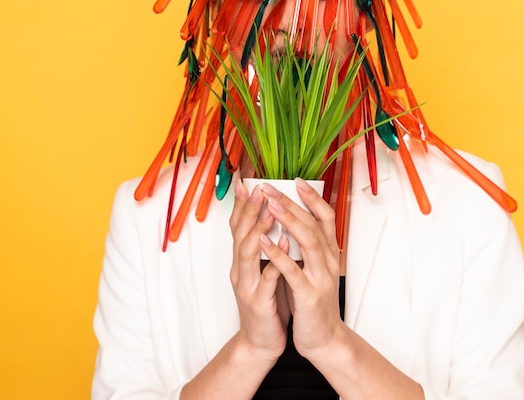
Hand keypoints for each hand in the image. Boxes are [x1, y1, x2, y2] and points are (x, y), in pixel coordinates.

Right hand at [229, 179, 289, 363]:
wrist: (261, 342)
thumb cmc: (267, 302)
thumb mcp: (262, 270)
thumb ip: (264, 247)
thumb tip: (273, 218)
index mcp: (242, 260)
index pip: (239, 226)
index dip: (242, 204)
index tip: (247, 181)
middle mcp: (240, 269)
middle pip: (240, 233)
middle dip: (250, 209)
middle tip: (259, 187)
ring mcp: (247, 285)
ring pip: (249, 252)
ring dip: (259, 228)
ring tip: (271, 208)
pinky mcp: (258, 302)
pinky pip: (268, 278)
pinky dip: (275, 259)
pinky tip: (285, 243)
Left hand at [259, 178, 343, 360]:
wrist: (324, 339)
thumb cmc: (313, 301)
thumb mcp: (314, 268)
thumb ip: (307, 246)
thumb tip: (293, 219)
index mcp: (330, 253)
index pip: (325, 217)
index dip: (312, 197)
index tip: (296, 180)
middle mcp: (329, 261)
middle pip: (313, 223)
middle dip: (291, 202)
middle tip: (270, 186)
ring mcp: (320, 278)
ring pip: (308, 241)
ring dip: (288, 220)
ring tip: (269, 204)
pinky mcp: (309, 296)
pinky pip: (293, 272)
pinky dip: (279, 255)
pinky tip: (265, 241)